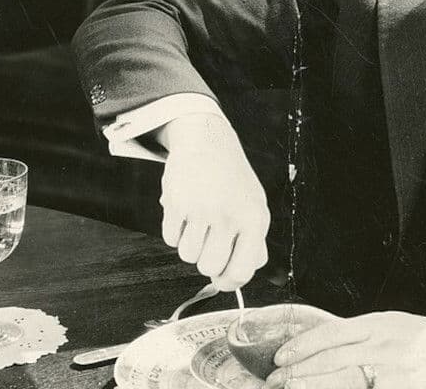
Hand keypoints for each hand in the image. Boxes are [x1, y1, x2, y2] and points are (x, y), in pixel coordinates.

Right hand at [157, 112, 269, 290]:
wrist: (208, 142)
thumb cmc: (232, 180)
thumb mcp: (254, 207)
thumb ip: (253, 242)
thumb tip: (242, 274)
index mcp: (255, 219)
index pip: (243, 270)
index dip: (230, 282)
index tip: (222, 280)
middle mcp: (230, 215)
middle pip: (210, 267)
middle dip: (206, 261)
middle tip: (210, 242)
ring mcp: (202, 209)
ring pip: (188, 256)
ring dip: (190, 245)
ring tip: (200, 223)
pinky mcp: (177, 203)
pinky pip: (170, 239)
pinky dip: (175, 232)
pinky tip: (186, 212)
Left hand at [265, 311, 425, 388]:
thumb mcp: (394, 325)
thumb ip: (363, 332)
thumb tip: (325, 342)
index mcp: (379, 324)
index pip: (332, 333)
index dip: (303, 345)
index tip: (281, 356)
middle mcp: (384, 345)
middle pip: (332, 357)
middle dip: (299, 369)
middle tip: (276, 378)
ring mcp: (394, 370)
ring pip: (344, 379)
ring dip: (314, 385)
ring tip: (293, 388)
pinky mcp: (400, 388)